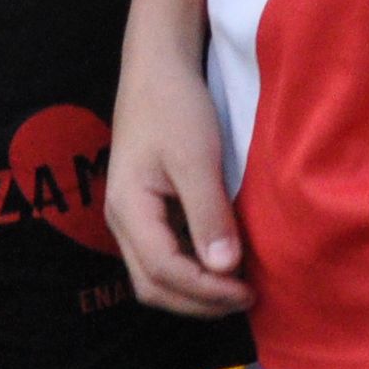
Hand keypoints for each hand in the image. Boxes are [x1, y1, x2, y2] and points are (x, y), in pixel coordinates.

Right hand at [105, 43, 252, 317]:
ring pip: (156, 276)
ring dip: (195, 290)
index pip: (163, 271)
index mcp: (128, 208)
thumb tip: (225, 268)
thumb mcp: (196, 157)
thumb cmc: (175, 105)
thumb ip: (208, 213)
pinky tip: (223, 263)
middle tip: (246, 297)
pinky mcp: (146, 209)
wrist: (157, 66)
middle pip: (153, 285)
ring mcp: (131, 217)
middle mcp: (122, 220)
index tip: (247, 291)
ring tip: (238, 286)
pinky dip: (192, 271)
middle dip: (199, 302)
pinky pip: (164, 256)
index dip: (205, 291)